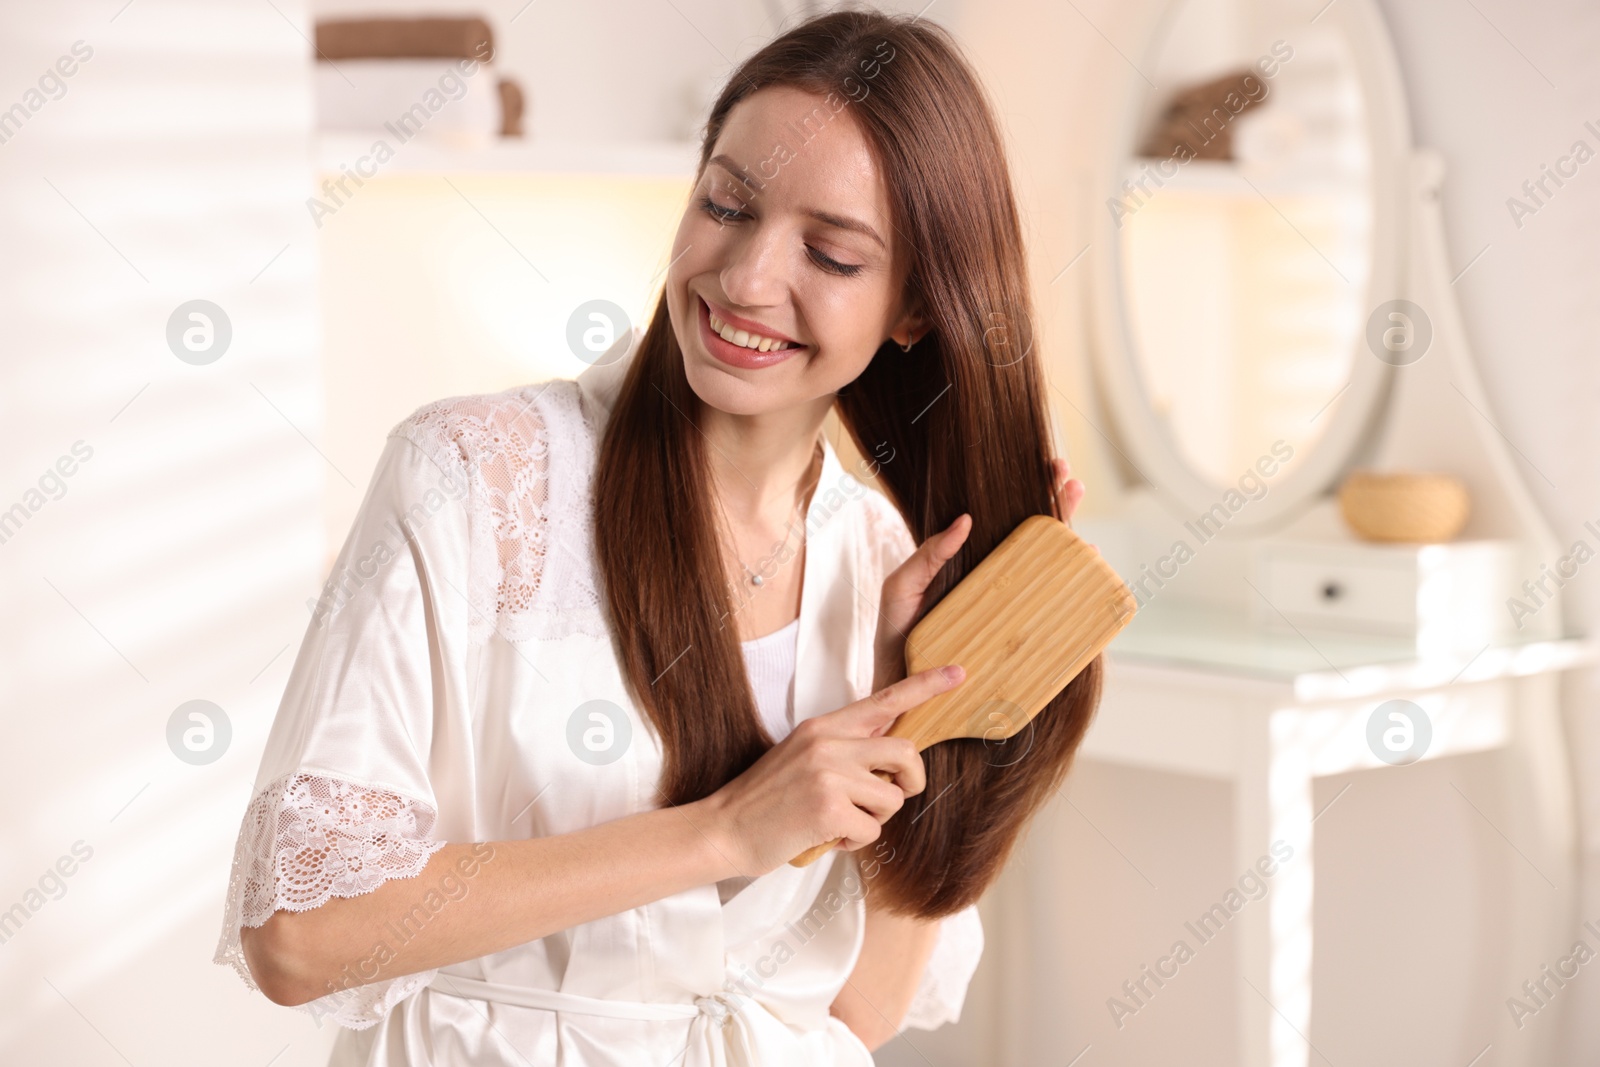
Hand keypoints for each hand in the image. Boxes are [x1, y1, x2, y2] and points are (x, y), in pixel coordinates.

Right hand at [701, 664, 966, 875]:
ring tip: (839, 820)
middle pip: (906, 751)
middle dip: (908, 782)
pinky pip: (873, 830)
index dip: (926, 686)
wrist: (722, 828)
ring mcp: (828, 773)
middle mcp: (828, 742)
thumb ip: (845, 750)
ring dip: (873, 819)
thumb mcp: (803, 757)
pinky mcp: (829, 807)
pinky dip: (854, 841)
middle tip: (883, 800)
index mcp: (824, 726)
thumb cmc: (766, 800)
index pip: (885, 699)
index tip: (959, 673)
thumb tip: (891, 760)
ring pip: (892, 797)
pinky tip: (826, 835)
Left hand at [870, 458, 1086, 692]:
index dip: (1027, 491)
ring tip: (1079, 518)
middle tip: (1071, 479)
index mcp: (968, 564)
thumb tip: (965, 520)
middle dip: (1056, 505)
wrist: (902, 697)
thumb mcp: (902, 590)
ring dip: (1069, 539)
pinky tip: (1085, 567)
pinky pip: (1052, 610)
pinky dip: (1075, 588)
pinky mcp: (1018, 637)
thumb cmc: (897, 639)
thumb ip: (926, 556)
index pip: (1002, 520)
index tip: (1049, 465)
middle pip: (1033, 537)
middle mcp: (994, 582)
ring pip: (1048, 568)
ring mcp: (1009, 608)